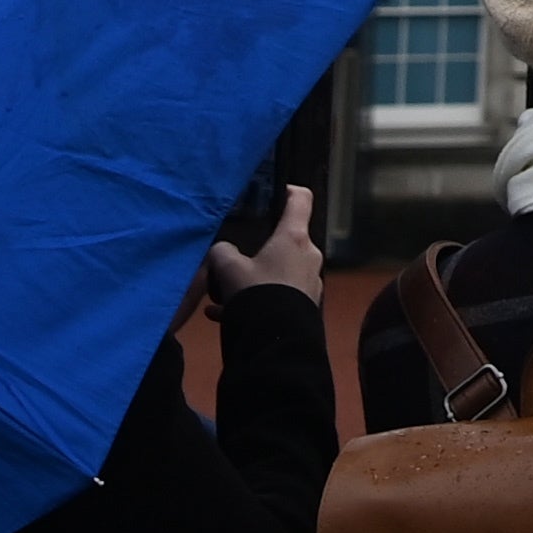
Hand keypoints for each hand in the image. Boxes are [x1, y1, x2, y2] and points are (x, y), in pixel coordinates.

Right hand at [205, 185, 319, 306]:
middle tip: (236, 258)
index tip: (276, 192)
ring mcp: (310, 282)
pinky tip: (223, 314)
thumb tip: (223, 251)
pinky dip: (257, 300)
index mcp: (295, 237)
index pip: (301, 199)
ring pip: (278, 271)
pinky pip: (278, 295)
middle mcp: (309, 255)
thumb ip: (222, 252)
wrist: (276, 341)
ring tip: (222, 295)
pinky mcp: (305, 305)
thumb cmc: (256, 293)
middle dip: (261, 249)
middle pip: (286, 241)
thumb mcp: (227, 268)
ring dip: (254, 279)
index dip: (289, 190)